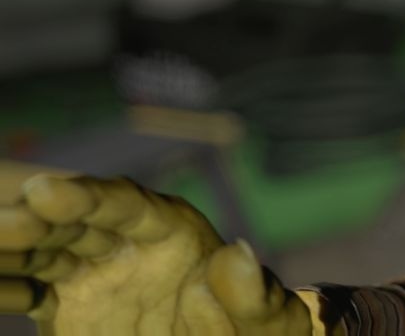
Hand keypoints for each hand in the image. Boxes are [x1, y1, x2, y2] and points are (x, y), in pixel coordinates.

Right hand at [0, 174, 316, 333]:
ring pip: (42, 251)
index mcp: (174, 229)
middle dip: (35, 222)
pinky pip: (27, 290)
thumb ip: (253, 292)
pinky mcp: (68, 305)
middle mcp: (126, 242)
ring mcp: (94, 272)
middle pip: (74, 222)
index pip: (125, 205)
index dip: (86, 197)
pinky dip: (5, 284)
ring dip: (11, 248)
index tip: (44, 192)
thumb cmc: (261, 332)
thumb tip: (241, 253)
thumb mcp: (269, 319)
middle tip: (2, 225)